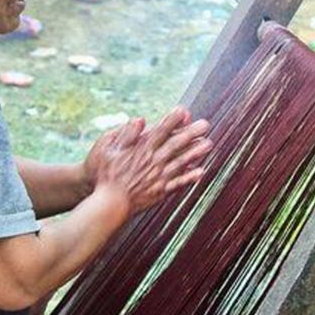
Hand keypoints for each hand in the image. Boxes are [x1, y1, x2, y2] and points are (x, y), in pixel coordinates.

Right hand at [87, 107, 211, 214]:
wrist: (109, 203)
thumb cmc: (106, 175)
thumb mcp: (107, 149)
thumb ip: (125, 134)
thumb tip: (140, 119)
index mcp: (141, 149)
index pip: (160, 131)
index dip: (173, 120)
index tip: (184, 110)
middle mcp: (153, 161)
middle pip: (176, 144)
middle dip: (191, 133)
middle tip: (206, 124)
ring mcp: (158, 177)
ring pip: (181, 162)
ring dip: (196, 153)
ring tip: (209, 144)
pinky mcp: (160, 191)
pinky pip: (178, 183)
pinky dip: (189, 177)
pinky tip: (201, 171)